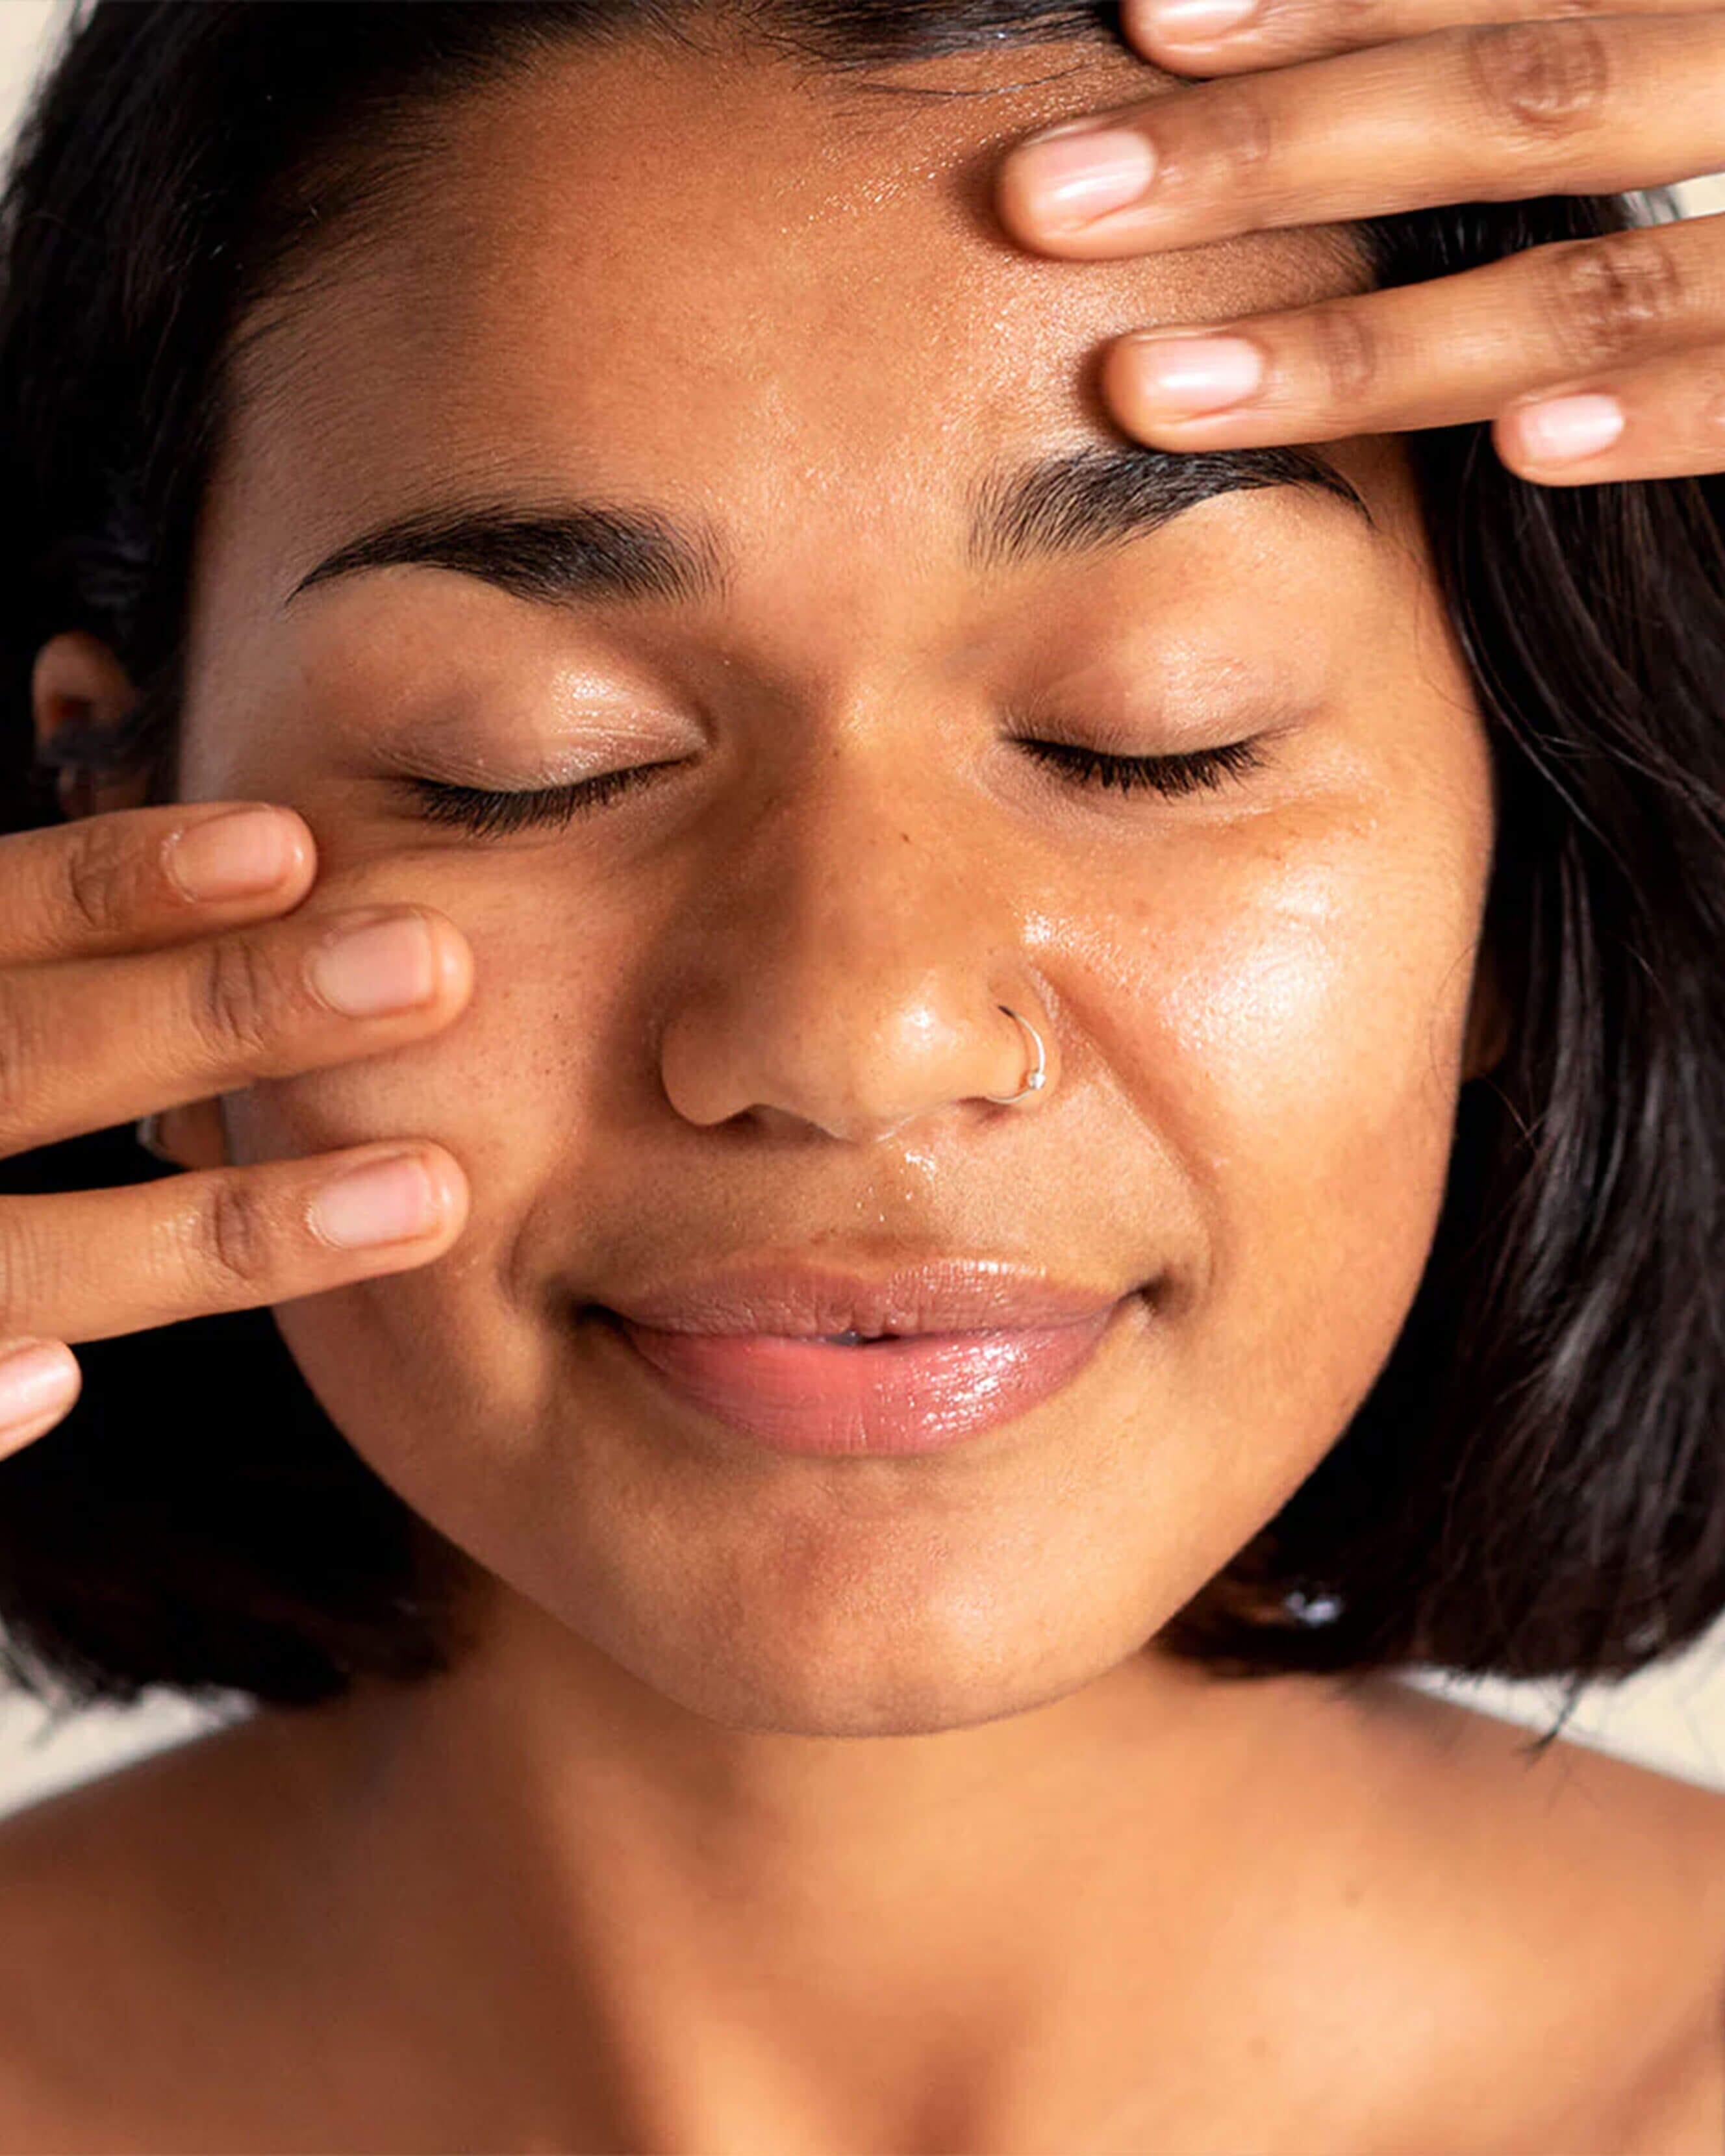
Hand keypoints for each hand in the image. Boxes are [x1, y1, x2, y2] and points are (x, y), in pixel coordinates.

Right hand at [0, 802, 472, 1456]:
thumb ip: (21, 991)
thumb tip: (191, 937)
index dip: (119, 884)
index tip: (293, 845)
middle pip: (17, 1054)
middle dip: (221, 1013)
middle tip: (433, 965)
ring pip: (6, 1255)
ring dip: (209, 1234)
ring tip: (429, 1196)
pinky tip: (53, 1384)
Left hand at [995, 0, 1724, 485]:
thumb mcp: (1669, 56)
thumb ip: (1563, 51)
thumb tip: (1301, 36)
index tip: (1143, 18)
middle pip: (1524, 94)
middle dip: (1274, 151)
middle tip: (1048, 198)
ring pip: (1601, 270)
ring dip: (1375, 340)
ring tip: (1159, 391)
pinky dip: (1658, 412)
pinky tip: (1517, 456)